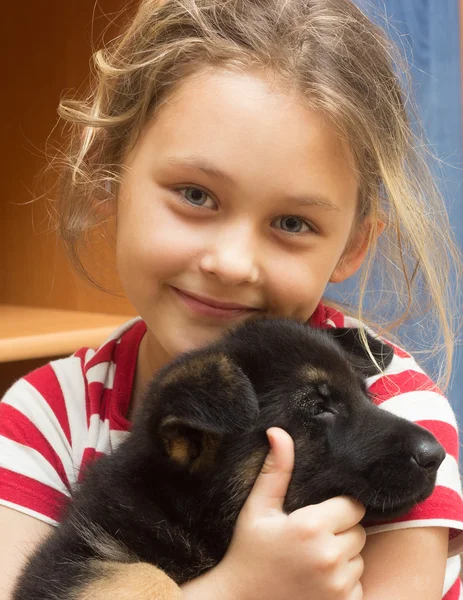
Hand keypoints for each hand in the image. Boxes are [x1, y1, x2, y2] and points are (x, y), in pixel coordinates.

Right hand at [211, 427, 365, 599]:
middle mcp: (329, 557)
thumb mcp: (258, 508)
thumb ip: (275, 470)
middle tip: (312, 538)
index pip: (352, 506)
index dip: (337, 508)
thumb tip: (278, 431)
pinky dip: (343, 582)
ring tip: (312, 559)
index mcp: (311, 526)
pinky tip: (317, 581)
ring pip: (359, 558)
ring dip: (343, 557)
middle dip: (340, 532)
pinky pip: (358, 584)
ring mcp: (338, 585)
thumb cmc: (249, 551)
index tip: (316, 515)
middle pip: (358, 531)